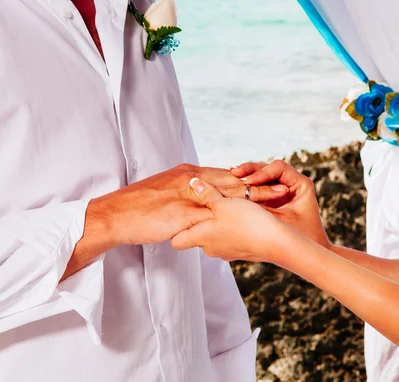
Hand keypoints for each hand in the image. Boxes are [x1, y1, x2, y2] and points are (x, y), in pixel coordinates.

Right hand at [64, 164, 287, 277]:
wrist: (114, 215)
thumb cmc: (137, 207)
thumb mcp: (165, 193)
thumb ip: (186, 193)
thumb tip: (203, 199)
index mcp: (187, 174)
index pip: (224, 174)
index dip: (248, 178)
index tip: (269, 181)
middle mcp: (191, 180)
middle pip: (233, 181)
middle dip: (259, 184)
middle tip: (284, 187)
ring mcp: (188, 196)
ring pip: (229, 195)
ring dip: (254, 198)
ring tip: (279, 201)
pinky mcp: (183, 213)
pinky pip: (215, 215)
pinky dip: (235, 217)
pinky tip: (252, 224)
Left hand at [171, 178, 292, 263]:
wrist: (277, 242)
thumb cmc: (248, 222)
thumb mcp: (224, 203)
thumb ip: (206, 193)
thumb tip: (193, 183)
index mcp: (201, 237)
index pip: (177, 241)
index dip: (176, 228)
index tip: (181, 214)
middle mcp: (211, 248)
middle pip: (196, 236)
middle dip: (201, 220)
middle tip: (210, 204)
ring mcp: (226, 252)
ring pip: (215, 236)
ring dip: (219, 223)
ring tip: (230, 207)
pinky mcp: (242, 251)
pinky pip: (231, 238)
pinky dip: (233, 228)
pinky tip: (244, 216)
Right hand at [231, 160, 330, 247]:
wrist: (307, 253)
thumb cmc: (299, 239)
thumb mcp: (279, 223)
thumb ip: (261, 209)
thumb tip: (236, 198)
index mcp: (301, 184)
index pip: (278, 168)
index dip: (262, 172)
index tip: (247, 182)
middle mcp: (292, 182)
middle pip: (268, 168)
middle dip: (250, 170)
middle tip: (233, 173)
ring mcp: (281, 189)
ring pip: (261, 176)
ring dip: (246, 177)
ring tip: (230, 177)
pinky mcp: (272, 197)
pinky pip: (258, 187)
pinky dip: (246, 188)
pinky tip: (231, 188)